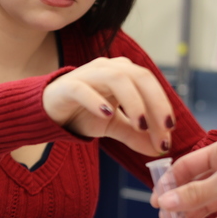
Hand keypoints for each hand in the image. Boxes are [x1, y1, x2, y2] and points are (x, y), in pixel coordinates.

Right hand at [43, 57, 173, 155]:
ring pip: (116, 78)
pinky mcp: (67, 86)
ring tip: (140, 125)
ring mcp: (87, 74)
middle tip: (164, 129)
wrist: (48, 111)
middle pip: (139, 76)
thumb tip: (160, 149)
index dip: (163, 109)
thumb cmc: (82, 112)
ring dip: (133, 101)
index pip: (150, 86)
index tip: (168, 136)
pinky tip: (107, 114)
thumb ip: (136, 134)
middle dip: (156, 103)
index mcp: (123, 73)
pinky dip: (97, 100)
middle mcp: (108, 68)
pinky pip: (83, 89)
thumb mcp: (113, 125)